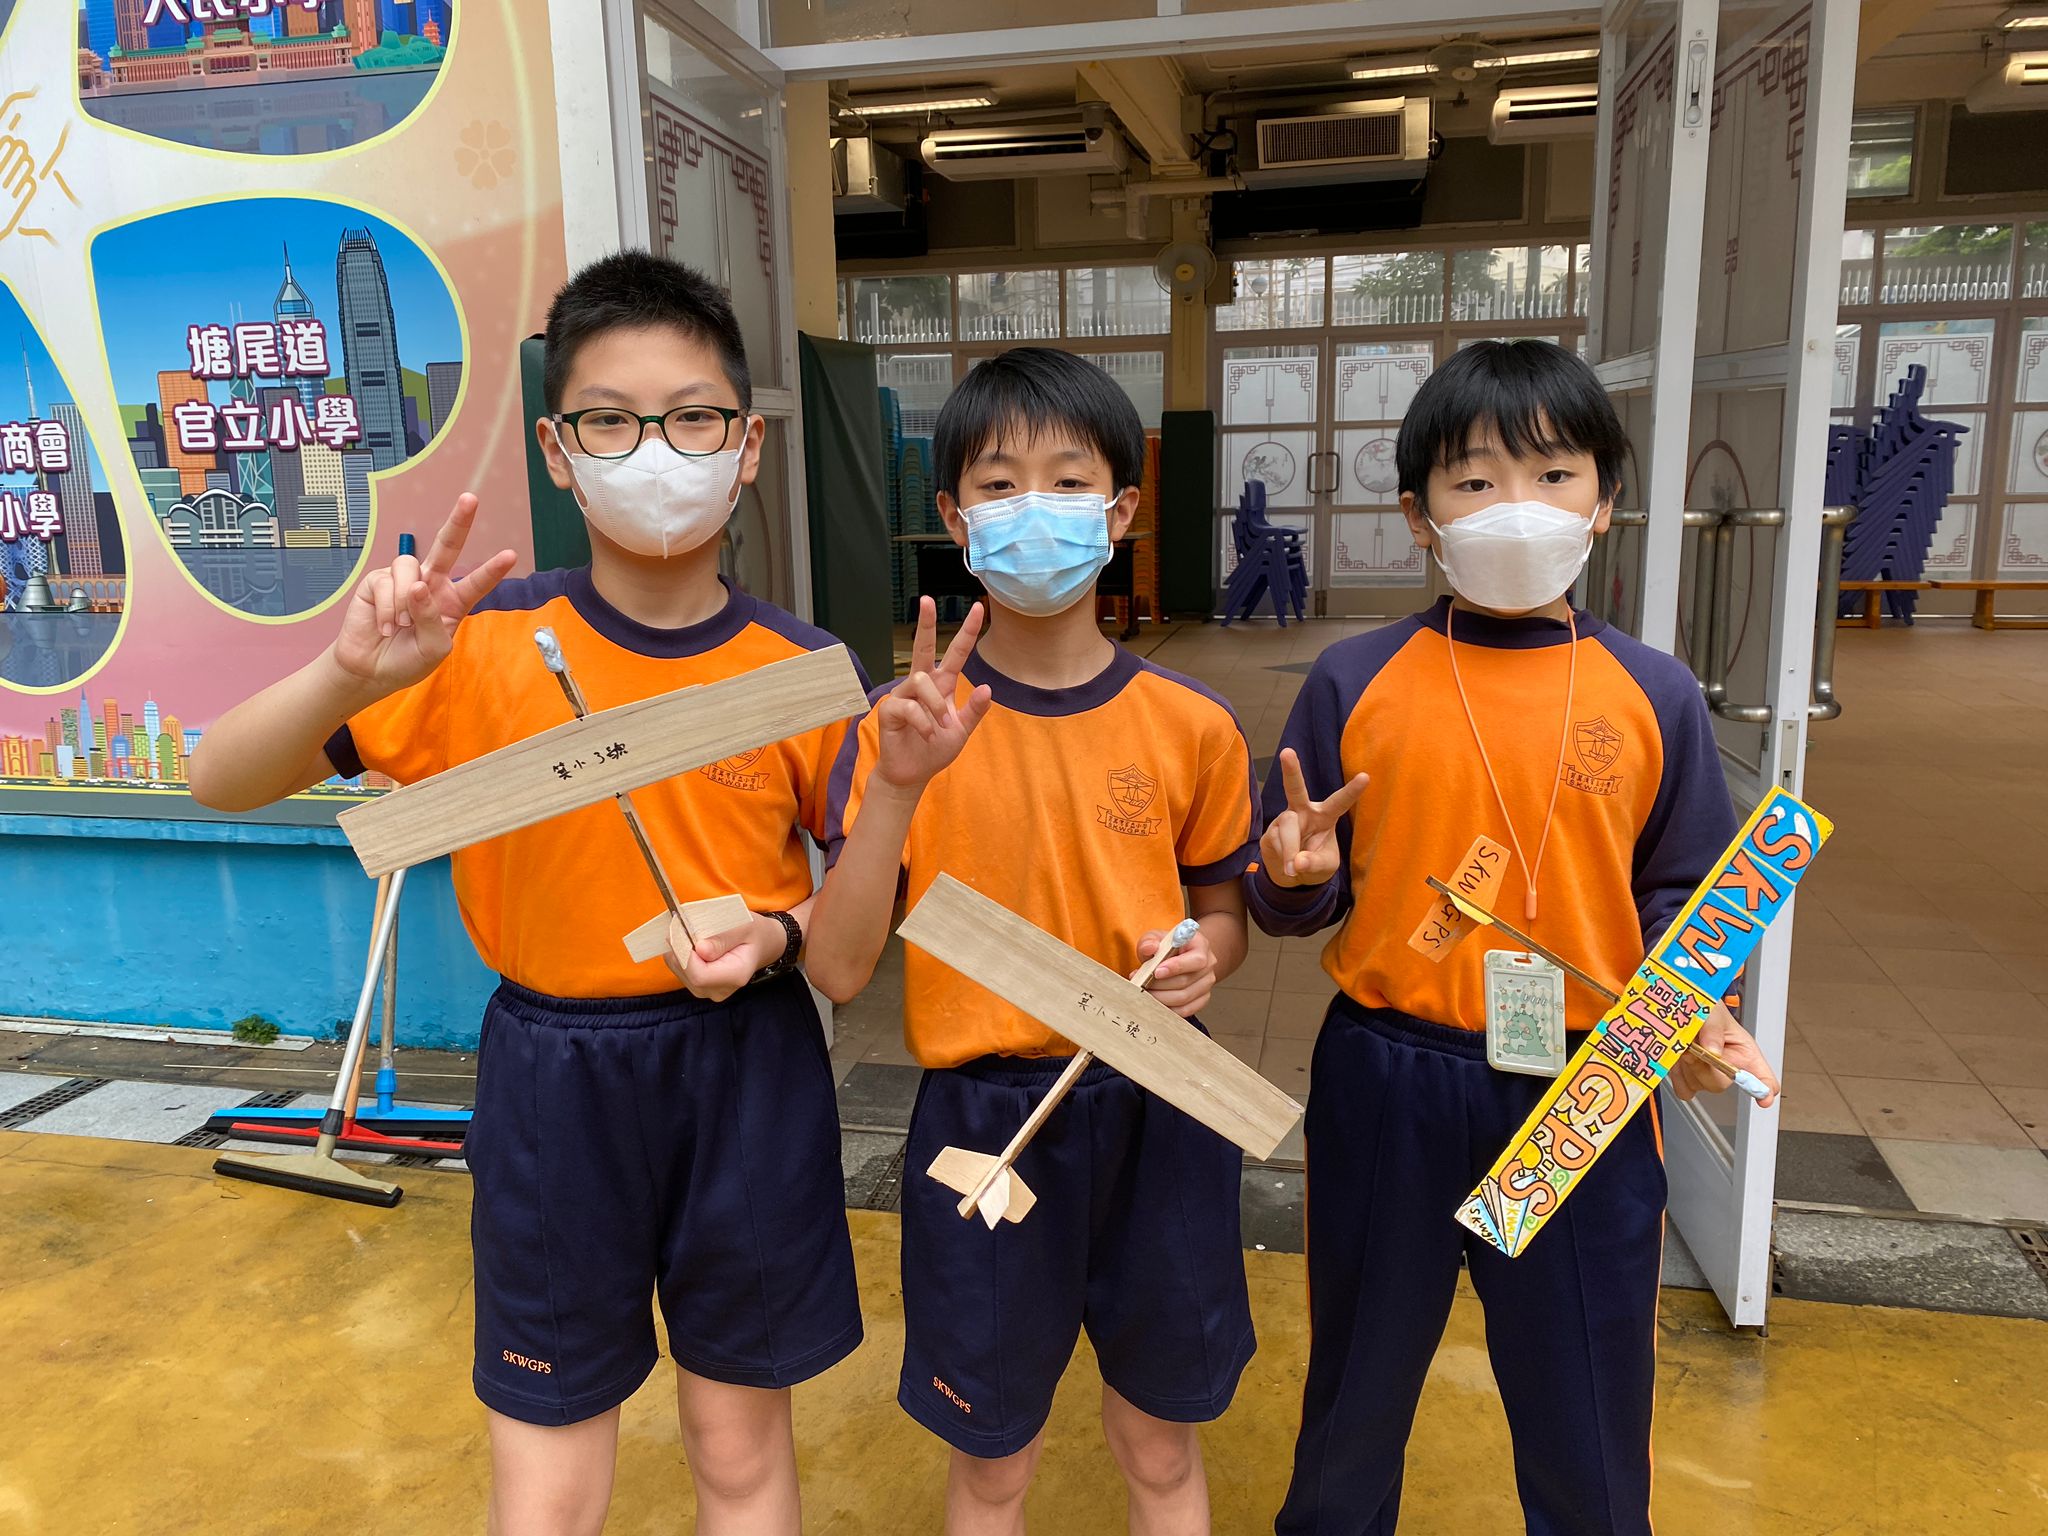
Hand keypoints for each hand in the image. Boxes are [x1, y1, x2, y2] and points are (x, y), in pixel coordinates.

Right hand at [333, 495, 516, 690]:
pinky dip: (387, 608)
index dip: (491, 570)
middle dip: (458, 522)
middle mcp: (431, 584)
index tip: (511, 555)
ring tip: (400, 624)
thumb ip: (432, 620)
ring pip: (410, 567)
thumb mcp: (433, 649)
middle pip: (446, 547)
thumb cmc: (408, 660)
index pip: (476, 583)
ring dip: (406, 600)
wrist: (371, 669)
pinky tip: (383, 625)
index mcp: (453, 602)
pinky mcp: (378, 581)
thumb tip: (418, 586)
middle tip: (471, 499)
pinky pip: (386, 582)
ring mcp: (405, 580)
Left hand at [664, 911, 782, 1002]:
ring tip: (688, 933)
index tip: (683, 930)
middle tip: (683, 926)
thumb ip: (722, 938)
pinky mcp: (701, 987)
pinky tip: (689, 943)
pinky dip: (680, 955)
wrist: (762, 944)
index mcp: (735, 975)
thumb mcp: (744, 925)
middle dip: (680, 950)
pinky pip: (681, 972)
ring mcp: (710, 991)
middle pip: (687, 975)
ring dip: (678, 951)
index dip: (686, 954)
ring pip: (680, 973)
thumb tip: (700, 949)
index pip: (699, 975)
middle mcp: (721, 990)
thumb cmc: (754, 932)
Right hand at [875, 597, 993, 791]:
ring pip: (921, 680)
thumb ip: (974, 710)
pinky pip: (909, 706)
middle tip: (927, 599)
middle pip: (923, 647)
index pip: (956, 653)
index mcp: (942, 685)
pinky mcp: (889, 709)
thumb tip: (987, 688)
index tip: (978, 609)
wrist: (913, 773)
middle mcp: (921, 684)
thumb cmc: (935, 748)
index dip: (967, 632)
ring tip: (941, 727)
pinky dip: (923, 723)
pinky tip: (926, 735)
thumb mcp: (962, 730)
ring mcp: (903, 694)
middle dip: (926, 623)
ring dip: (936, 706)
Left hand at [1134, 926, 1216, 1018]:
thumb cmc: (1168, 946)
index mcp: (1200, 946)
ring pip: (1183, 998)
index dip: (1176, 967)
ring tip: (1145, 991)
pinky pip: (1185, 1010)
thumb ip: (1149, 941)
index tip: (1156, 972)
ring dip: (1160, 997)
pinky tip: (1155, 1001)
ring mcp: (1206, 984)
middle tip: (1142, 983)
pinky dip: (1167, 1008)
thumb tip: (1149, 948)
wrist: (1180, 956)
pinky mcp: (1202, 999)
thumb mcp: (1156, 937)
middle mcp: (1208, 965)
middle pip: (1186, 981)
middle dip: (1160, 985)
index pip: (1196, 960)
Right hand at [1260, 748, 1369, 887]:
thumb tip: (1297, 862)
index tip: (1365, 776)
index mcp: (1325, 816)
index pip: (1340, 802)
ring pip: (1288, 829)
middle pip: (1295, 789)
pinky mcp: (1270, 832)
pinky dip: (1283, 858)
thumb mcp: (1325, 866)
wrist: (1292, 875)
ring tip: (1294, 869)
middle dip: (1291, 771)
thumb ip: (1315, 863)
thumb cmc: (1315, 862)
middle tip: (1287, 752)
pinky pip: (1276, 842)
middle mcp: (1303, 812)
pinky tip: (1286, 865)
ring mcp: (1284, 820)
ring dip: (1291, 851)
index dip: (1352, 791)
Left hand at [1672, 1003, 1780, 1107]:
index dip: (1765, 1089)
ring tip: (1686, 1046)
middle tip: (1695, 1049)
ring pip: (1699, 1086)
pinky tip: (1678, 1057)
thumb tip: (1713, 1051)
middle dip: (1705, 1067)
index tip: (1763, 1098)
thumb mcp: (1713, 1012)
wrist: (1681, 1006)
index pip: (1763, 1077)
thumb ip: (1714, 1029)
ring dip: (1688, 1067)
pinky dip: (1678, 1075)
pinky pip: (1684, 1090)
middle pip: (1721, 1084)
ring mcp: (1706, 1073)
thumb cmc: (1706, 1008)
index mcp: (1744, 1052)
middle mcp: (1728, 1066)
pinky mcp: (1688, 1077)